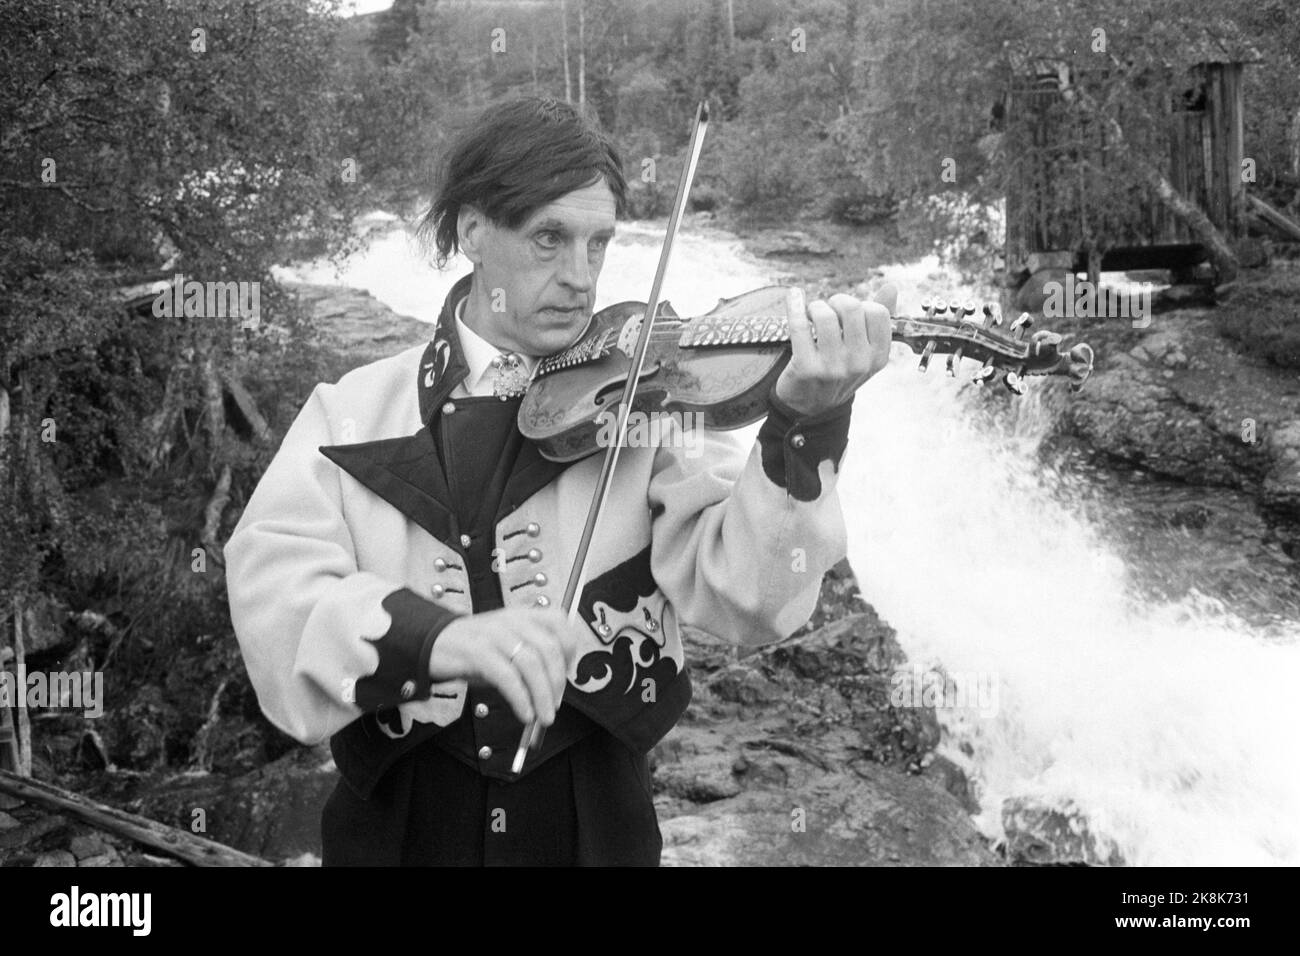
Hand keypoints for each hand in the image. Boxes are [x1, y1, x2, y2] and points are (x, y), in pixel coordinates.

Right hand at [429, 607, 582, 726]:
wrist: (433, 643)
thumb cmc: (475, 650)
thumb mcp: (507, 646)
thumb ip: (532, 660)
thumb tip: (554, 691)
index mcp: (522, 615)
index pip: (558, 621)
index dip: (569, 648)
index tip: (567, 674)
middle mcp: (511, 620)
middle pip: (548, 648)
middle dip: (557, 681)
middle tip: (555, 704)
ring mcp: (494, 634)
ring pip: (531, 664)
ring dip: (542, 695)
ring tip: (543, 716)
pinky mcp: (477, 651)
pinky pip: (507, 676)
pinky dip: (520, 698)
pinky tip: (524, 712)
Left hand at [773, 284, 896, 415]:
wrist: (810, 406)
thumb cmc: (839, 371)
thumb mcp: (864, 353)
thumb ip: (879, 320)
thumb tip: (892, 287)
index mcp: (878, 357)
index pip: (877, 312)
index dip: (861, 305)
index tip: (847, 314)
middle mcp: (859, 363)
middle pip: (852, 308)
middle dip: (836, 301)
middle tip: (827, 311)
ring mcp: (833, 367)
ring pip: (825, 315)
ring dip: (815, 307)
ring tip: (811, 315)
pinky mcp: (806, 368)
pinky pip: (799, 325)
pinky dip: (794, 305)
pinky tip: (794, 296)